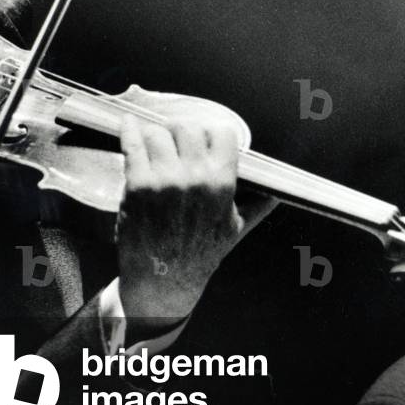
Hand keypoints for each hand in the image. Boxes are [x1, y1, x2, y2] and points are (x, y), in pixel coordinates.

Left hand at [115, 115, 276, 322]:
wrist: (163, 280)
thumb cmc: (199, 255)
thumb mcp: (233, 231)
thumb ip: (256, 208)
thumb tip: (276, 195)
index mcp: (222, 184)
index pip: (221, 134)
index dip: (209, 134)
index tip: (200, 139)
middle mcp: (194, 177)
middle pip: (186, 128)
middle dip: (179, 133)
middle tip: (172, 142)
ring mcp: (164, 180)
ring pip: (157, 133)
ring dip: (154, 135)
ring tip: (151, 143)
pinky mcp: (137, 185)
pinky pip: (132, 145)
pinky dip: (128, 130)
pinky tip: (128, 124)